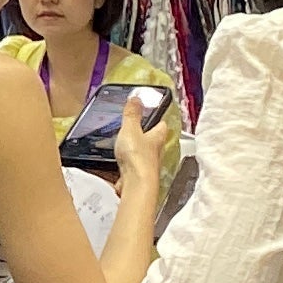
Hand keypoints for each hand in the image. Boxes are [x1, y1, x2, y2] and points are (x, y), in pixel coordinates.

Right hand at [114, 85, 168, 206]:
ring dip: (138, 150)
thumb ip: (132, 115)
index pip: (161, 126)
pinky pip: (133, 167)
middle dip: (148, 136)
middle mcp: (155, 152)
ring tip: (126, 145)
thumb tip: (137, 97)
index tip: (154, 116)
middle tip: (139, 129)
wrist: (136, 184)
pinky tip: (120, 163)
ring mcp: (147, 165)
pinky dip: (128, 164)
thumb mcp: (130, 129)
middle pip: (154, 141)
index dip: (158, 121)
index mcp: (156, 138)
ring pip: (144, 154)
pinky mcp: (137, 176)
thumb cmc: (137, 156)